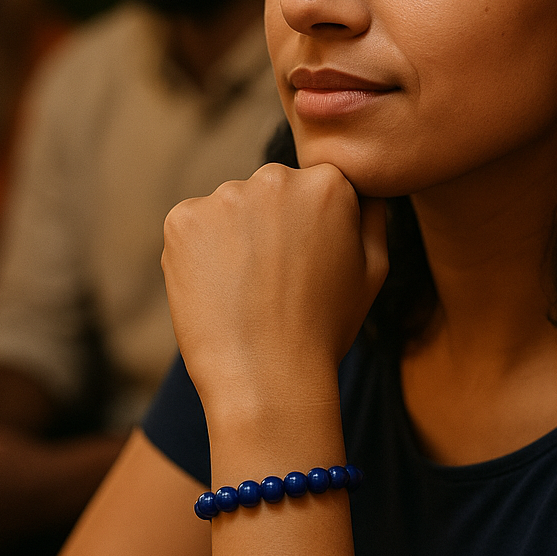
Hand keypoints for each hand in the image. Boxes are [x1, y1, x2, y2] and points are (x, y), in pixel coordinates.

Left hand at [162, 163, 388, 421]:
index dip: (310, 229)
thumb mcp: (373, 269)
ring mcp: (225, 195)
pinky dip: (200, 252)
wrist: (268, 377)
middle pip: (271, 193)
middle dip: (271, 225)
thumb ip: (370, 215)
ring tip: (246, 291)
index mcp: (328, 183)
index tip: (305, 266)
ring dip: (234, 237)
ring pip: (231, 209)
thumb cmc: (325, 328)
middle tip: (275, 281)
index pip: (315, 187)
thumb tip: (359, 186)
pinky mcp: (183, 219)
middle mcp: (276, 177)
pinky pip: (194, 226)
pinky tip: (218, 289)